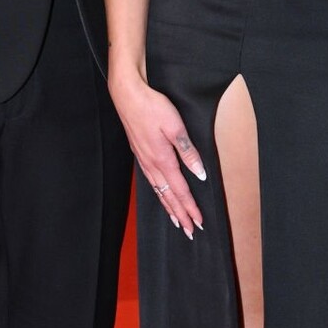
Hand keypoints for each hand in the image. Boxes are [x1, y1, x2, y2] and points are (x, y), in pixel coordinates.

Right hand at [108, 73, 206, 238]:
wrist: (127, 95)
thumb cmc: (152, 107)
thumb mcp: (176, 127)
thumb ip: (188, 152)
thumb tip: (199, 173)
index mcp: (163, 160)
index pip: (180, 191)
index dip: (190, 208)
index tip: (198, 222)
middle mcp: (152, 165)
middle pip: (168, 197)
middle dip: (180, 215)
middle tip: (189, 231)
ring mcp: (144, 160)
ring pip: (159, 191)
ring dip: (169, 208)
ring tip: (177, 221)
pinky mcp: (140, 154)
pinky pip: (152, 182)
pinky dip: (159, 194)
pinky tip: (162, 195)